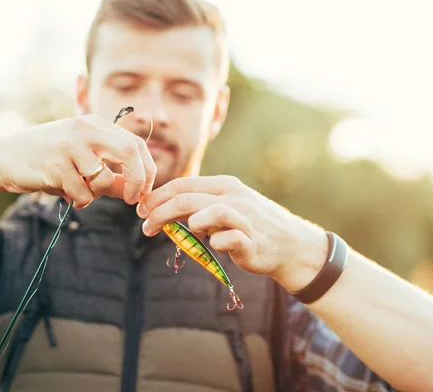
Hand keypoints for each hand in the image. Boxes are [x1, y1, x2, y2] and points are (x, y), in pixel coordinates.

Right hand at [0, 114, 155, 207]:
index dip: (147, 169)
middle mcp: (85, 129)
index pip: (136, 143)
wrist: (1, 159)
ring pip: (105, 180)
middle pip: (130, 152)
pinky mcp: (57, 166)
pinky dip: (79, 201)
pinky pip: (83, 195)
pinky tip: (62, 191)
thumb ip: (110, 175)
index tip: (145, 190)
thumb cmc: (46, 160)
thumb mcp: (81, 161)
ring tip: (77, 188)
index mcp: (95, 124)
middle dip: (138, 180)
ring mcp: (70, 146)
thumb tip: (138, 191)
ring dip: (96, 194)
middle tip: (133, 200)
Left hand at [136, 175, 328, 291]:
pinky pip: (229, 238)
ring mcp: (245, 217)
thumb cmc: (250, 225)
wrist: (291, 244)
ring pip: (209, 212)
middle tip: (145, 226)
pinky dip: (216, 243)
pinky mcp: (252, 241)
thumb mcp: (225, 206)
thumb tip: (161, 209)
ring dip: (187, 225)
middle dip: (159, 211)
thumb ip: (198, 205)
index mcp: (223, 185)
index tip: (141, 210)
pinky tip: (214, 247)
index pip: (183, 184)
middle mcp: (233, 196)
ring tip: (179, 236)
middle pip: (187, 198)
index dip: (157, 196)